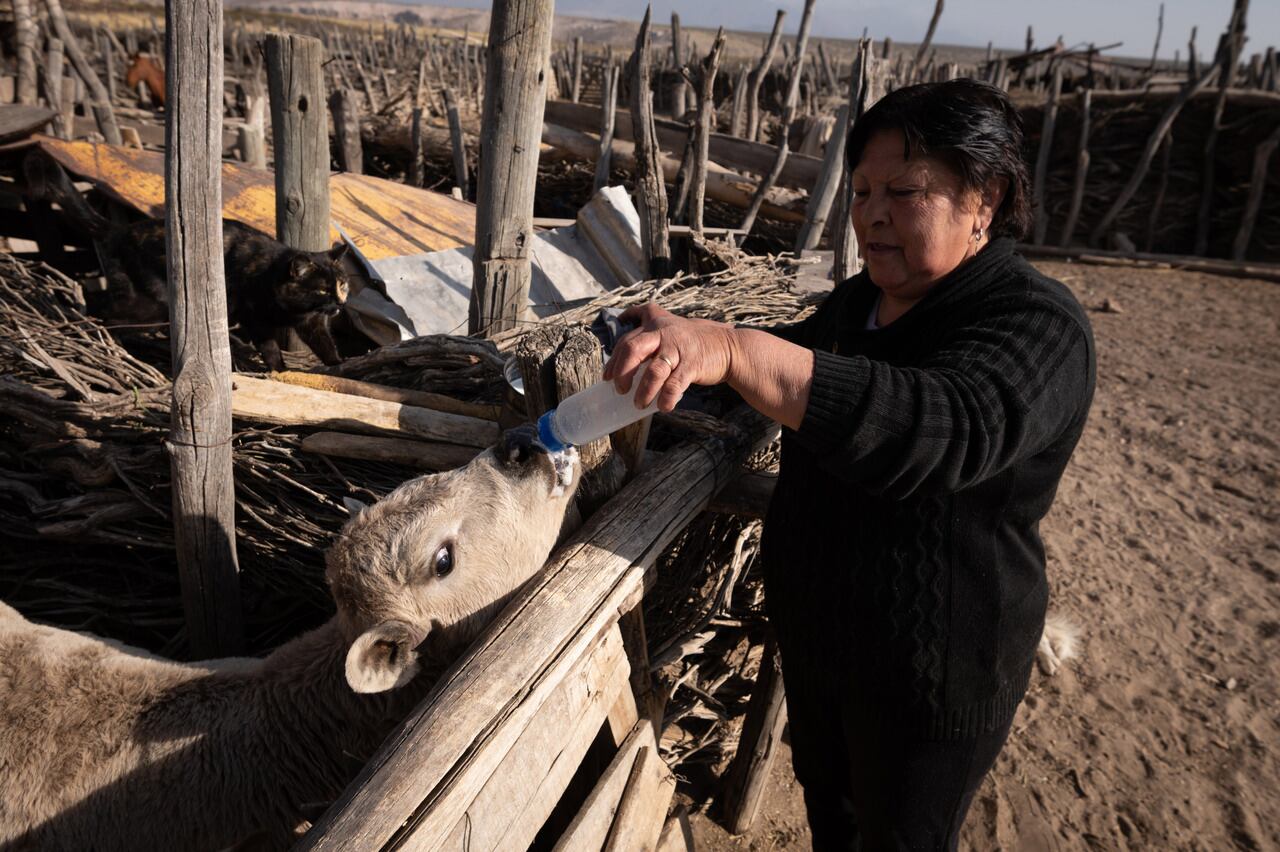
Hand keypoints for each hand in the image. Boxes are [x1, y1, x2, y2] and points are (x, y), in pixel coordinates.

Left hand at [601, 302, 737, 411]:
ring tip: (639, 403)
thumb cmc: (696, 342)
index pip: (626, 339)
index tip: (607, 376)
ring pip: (653, 371)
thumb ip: (651, 338)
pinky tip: (664, 407)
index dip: (613, 359)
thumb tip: (626, 363)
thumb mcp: (672, 329)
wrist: (729, 347)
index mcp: (656, 324)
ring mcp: (678, 349)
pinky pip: (674, 385)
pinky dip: (667, 398)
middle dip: (621, 372)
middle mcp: (664, 333)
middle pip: (632, 349)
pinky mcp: (692, 364)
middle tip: (620, 390)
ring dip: (644, 391)